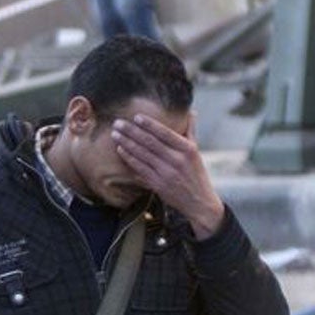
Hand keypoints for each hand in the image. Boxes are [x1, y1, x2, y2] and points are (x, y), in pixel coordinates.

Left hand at [111, 113, 223, 236]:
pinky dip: (129, 158)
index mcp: (187, 149)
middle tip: (117, 123)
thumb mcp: (196, 152)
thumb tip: (190, 112)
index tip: (136, 117)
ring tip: (115, 134)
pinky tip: (120, 149)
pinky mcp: (158, 184)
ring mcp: (166, 173)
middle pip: (150, 142)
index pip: (165, 133)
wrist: (199, 203)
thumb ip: (191, 131)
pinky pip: (140, 168)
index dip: (149, 124)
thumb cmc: (196, 174)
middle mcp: (177, 160)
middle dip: (131, 131)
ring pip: (142, 154)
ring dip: (126, 143)